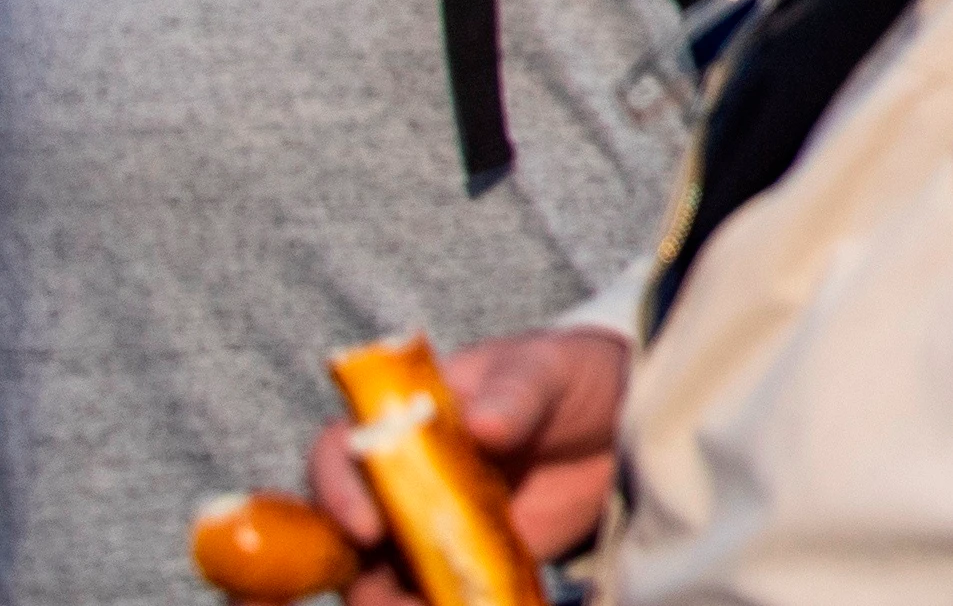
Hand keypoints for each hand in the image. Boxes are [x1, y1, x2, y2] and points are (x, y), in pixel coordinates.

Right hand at [307, 323, 627, 591]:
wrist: (613, 422)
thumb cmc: (564, 379)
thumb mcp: (548, 371)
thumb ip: (517, 393)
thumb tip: (482, 424)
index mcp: (405, 419)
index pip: (341, 451)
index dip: (339, 490)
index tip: (369, 529)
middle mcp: (400, 478)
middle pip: (342, 530)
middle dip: (355, 571)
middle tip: (395, 604)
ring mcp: (428, 526)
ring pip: (379, 576)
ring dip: (393, 602)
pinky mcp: (462, 563)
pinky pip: (432, 596)